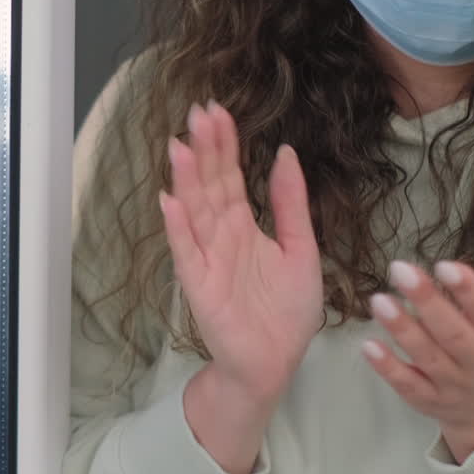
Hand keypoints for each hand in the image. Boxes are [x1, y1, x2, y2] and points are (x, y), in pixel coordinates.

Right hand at [161, 102, 324, 400]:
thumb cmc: (287, 311)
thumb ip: (291, 203)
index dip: (224, 145)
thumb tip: (285, 152)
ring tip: (179, 146)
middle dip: (204, 151)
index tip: (218, 110)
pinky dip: (178, 228)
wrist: (276, 363)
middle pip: (209, 185)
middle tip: (198, 112)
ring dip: (186, 180)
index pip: (230, 176)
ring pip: (194, 211)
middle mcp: (220, 236)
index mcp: (244, 226)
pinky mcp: (200, 286)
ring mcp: (206, 259)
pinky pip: (187, 253)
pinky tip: (171, 202)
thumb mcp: (302, 248)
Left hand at [361, 224, 473, 462]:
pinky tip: (369, 345)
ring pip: (428, 356)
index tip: (445, 266)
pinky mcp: (428, 399)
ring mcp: (453, 382)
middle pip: (453, 333)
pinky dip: (388, 367)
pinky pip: (408, 384)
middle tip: (400, 270)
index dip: (469, 290)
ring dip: (402, 329)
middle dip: (427, 302)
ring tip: (380, 300)